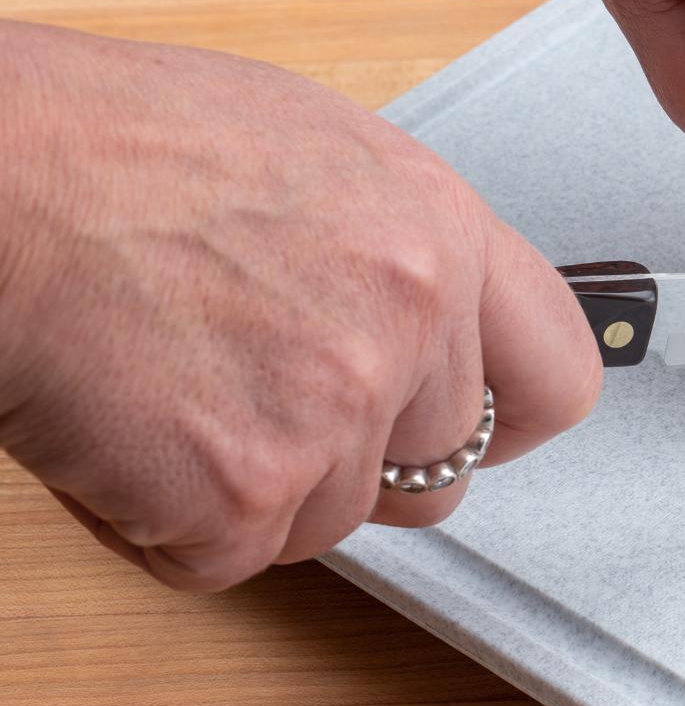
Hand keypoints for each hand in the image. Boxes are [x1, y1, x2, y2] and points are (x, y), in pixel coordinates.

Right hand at [0, 22, 602, 590]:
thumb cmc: (105, 147)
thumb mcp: (308, 156)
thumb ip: (392, 254)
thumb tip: (428, 327)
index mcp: (439, 231)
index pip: (558, 375)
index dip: (513, 419)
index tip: (481, 430)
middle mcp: (411, 321)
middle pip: (435, 471)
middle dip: (352, 461)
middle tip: (254, 401)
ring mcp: (335, 412)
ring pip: (329, 524)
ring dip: (248, 490)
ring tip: (162, 388)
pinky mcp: (245, 493)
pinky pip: (226, 559)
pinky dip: (161, 524)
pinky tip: (115, 432)